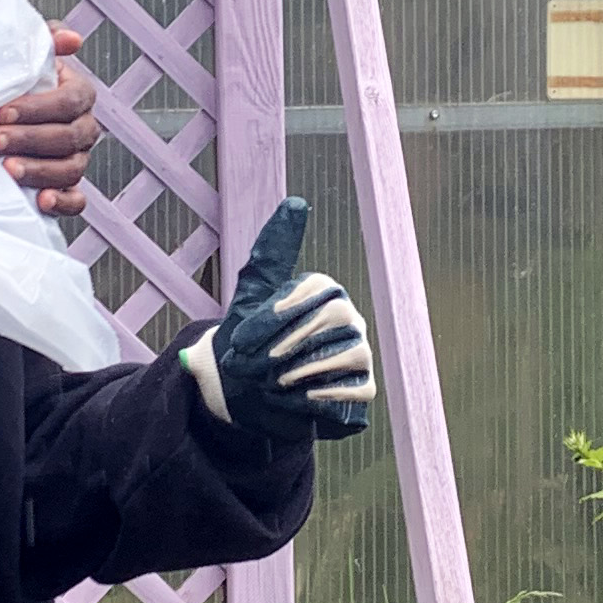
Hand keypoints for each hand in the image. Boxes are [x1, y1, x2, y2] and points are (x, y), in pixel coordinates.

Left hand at [0, 28, 98, 219]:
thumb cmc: (7, 82)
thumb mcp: (20, 57)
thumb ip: (42, 42)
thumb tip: (71, 39)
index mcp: (77, 94)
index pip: (71, 101)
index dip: (39, 108)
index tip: (2, 112)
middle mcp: (83, 128)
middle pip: (70, 137)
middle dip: (30, 140)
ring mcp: (76, 160)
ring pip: (71, 169)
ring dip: (40, 171)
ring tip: (7, 171)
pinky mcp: (65, 188)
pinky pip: (76, 201)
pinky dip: (62, 203)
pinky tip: (40, 201)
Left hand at [181, 198, 374, 439]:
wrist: (240, 399)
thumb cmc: (245, 346)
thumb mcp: (249, 299)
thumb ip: (270, 254)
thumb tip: (297, 203)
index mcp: (321, 291)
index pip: (317, 288)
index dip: (279, 314)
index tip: (243, 338)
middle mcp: (346, 317)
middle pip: (336, 316)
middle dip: (289, 343)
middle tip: (254, 366)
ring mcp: (358, 351)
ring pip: (350, 352)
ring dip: (302, 370)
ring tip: (270, 384)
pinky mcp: (362, 388)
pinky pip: (357, 388)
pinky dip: (322, 395)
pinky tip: (293, 399)